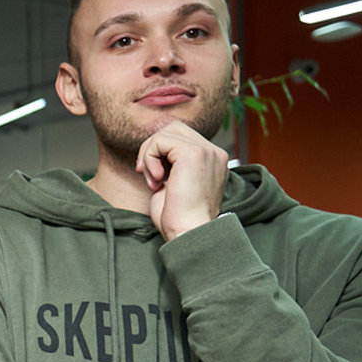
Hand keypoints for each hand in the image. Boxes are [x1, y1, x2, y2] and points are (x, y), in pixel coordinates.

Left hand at [134, 121, 229, 241]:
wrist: (189, 233)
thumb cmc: (179, 218)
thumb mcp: (174, 185)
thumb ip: (170, 164)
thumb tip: (151, 150)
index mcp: (212, 161)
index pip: (181, 137)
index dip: (160, 153)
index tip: (153, 178)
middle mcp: (214, 153)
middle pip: (173, 128)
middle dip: (153, 148)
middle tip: (147, 175)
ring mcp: (207, 151)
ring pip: (165, 132)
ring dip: (150, 155)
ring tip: (153, 180)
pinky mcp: (194, 153)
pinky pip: (160, 140)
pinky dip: (150, 158)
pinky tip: (157, 180)